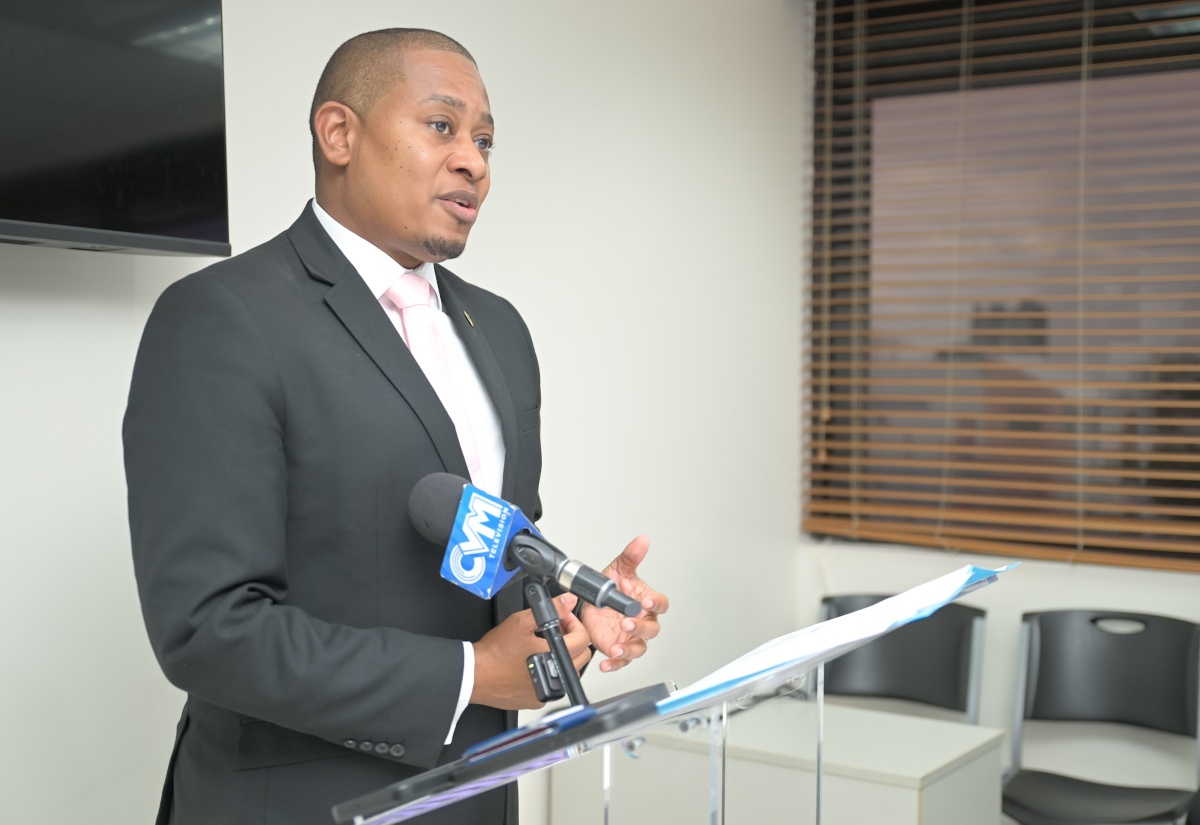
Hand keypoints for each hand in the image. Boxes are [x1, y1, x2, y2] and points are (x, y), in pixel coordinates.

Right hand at [471, 593, 592, 709]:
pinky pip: (555, 685)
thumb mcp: (522, 622)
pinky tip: (535, 663)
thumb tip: (568, 601)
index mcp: (555, 657)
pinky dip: (551, 672)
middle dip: (571, 639)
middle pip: (581, 656)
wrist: (476, 673)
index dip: (574, 624)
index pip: (583, 639)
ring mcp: (548, 692)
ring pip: (570, 671)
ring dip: (563, 656)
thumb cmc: (496, 651)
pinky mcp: (537, 700)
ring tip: (543, 646)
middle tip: (555, 630)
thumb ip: (550, 609)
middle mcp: (556, 678)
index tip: (563, 620)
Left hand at [579, 535, 668, 672]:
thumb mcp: (618, 569)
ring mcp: (630, 637)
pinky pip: (621, 661)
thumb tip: (642, 541)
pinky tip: (606, 663)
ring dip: (629, 650)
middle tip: (626, 623)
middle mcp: (642, 621)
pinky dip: (614, 664)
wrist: (590, 602)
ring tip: (617, 649)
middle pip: (652, 629)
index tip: (645, 602)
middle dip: (640, 628)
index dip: (655, 604)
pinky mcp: (618, 648)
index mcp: (646, 602)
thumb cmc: (609, 587)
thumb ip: (630, 557)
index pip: (660, 604)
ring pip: (639, 648)